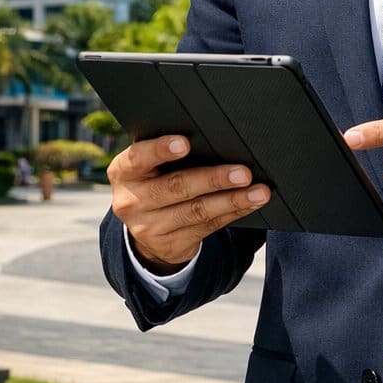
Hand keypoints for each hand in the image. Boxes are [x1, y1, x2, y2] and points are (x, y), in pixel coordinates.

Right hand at [106, 135, 270, 272]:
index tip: (185, 143)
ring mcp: (149, 228)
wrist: (146, 225)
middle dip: (214, 178)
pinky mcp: (170, 245)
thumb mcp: (150, 165)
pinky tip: (251, 204)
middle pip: (176, 186)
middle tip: (243, 172)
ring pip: (197, 211)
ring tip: (259, 192)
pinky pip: (208, 227)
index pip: (139, 157)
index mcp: (124, 171)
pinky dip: (233, 213)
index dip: (161, 150)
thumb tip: (217, 137)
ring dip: (233, 200)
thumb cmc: (156, 178)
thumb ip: (168, 152)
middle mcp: (131, 201)